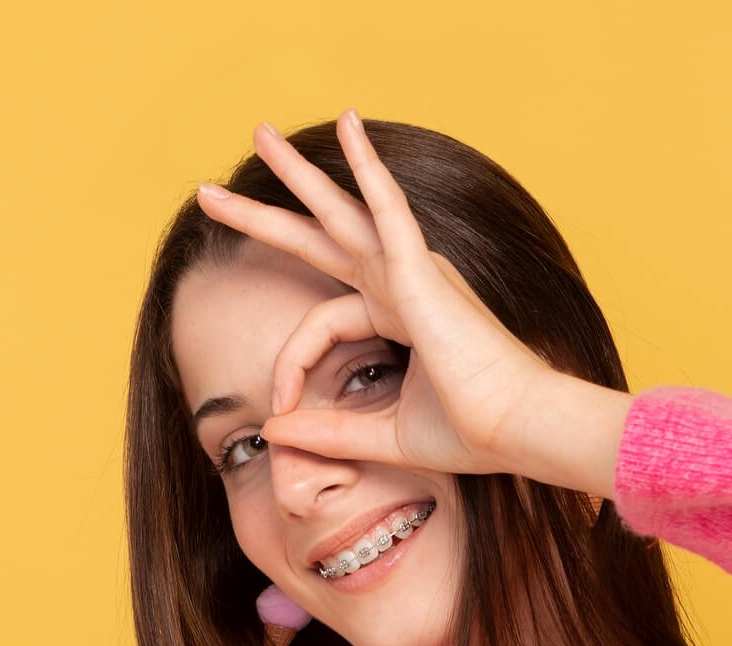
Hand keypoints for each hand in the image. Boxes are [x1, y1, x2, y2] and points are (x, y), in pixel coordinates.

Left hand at [195, 110, 581, 481]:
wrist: (518, 429)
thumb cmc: (470, 432)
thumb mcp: (381, 433)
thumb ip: (328, 430)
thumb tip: (272, 430)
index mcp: (400, 317)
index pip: (319, 324)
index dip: (289, 367)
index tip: (278, 412)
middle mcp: (403, 283)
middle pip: (321, 237)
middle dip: (267, 213)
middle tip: (212, 191)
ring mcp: (413, 270)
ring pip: (341, 209)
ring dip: (297, 172)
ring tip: (258, 133)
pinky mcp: (423, 271)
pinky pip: (387, 207)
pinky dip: (368, 166)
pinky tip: (348, 125)